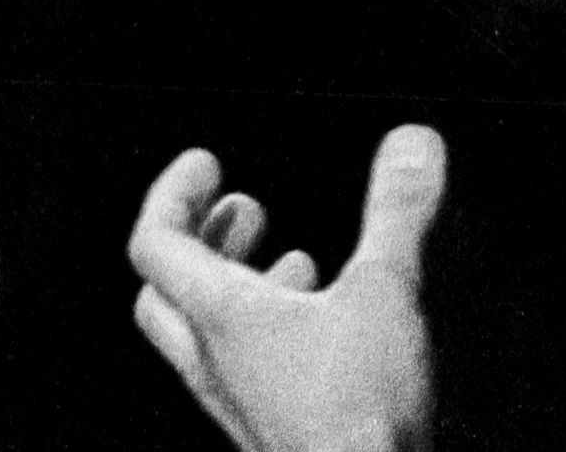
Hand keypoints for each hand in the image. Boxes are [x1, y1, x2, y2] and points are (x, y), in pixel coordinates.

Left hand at [127, 126, 445, 451]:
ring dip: (240, 288)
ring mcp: (239, 404)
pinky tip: (328, 336)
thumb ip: (396, 213)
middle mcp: (214, 361)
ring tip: (293, 264)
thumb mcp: (386, 294)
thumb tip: (412, 144)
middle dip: (201, 238)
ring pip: (206, 335)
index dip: (172, 193)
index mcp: (218, 316)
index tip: (205, 165)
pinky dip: (273, 338)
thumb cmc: (358, 418)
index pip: (153, 240)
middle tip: (241, 210)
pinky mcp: (272, 434)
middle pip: (165, 289)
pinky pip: (248, 374)